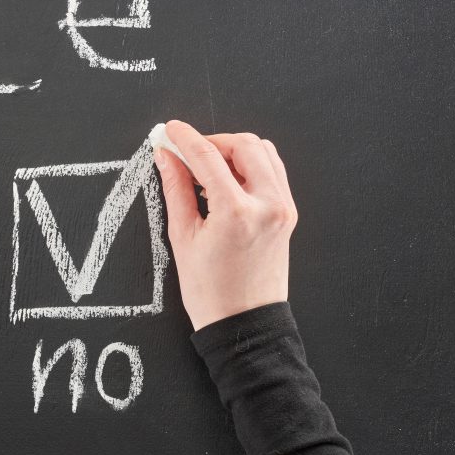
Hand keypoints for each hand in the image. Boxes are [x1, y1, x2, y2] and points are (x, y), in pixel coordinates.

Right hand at [154, 120, 297, 330]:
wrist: (244, 323)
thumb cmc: (210, 290)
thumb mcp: (182, 236)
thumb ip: (176, 189)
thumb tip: (166, 156)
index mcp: (236, 212)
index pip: (208, 157)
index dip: (186, 138)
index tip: (170, 130)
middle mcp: (268, 205)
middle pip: (244, 145)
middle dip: (213, 141)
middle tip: (187, 151)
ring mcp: (283, 208)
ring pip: (263, 153)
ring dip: (233, 150)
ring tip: (206, 166)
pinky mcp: (287, 214)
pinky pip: (272, 172)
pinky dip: (248, 165)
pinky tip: (226, 179)